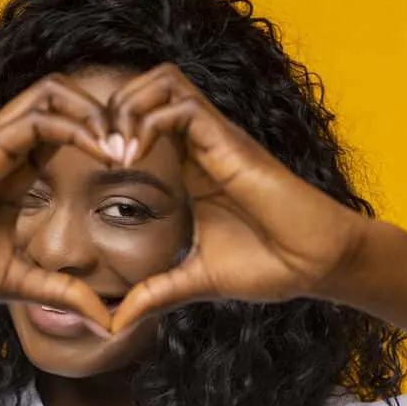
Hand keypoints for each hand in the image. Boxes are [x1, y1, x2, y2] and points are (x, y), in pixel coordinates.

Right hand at [0, 74, 115, 328]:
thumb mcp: (20, 281)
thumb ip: (63, 293)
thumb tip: (107, 322)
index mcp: (17, 170)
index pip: (69, 128)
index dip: (106, 138)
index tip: (138, 167)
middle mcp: (8, 147)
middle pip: (67, 98)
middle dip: (110, 114)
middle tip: (140, 147)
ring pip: (54, 93)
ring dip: (96, 112)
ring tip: (124, 146)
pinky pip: (39, 119)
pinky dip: (77, 128)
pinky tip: (104, 154)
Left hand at [106, 63, 370, 333]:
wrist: (316, 265)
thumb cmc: (268, 266)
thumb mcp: (195, 281)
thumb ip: (155, 294)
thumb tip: (115, 324)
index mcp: (190, 166)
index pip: (142, 118)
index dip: (110, 133)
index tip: (89, 171)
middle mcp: (201, 143)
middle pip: (146, 87)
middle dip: (110, 110)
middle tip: (93, 153)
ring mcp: (215, 138)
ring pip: (161, 81)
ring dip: (126, 108)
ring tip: (112, 152)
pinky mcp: (229, 141)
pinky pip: (180, 105)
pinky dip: (146, 121)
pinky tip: (131, 157)